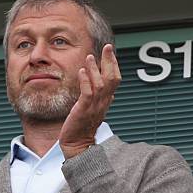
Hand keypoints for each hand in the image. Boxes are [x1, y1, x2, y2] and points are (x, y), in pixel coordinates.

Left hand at [59, 44, 120, 158]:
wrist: (77, 145)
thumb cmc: (83, 127)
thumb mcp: (95, 111)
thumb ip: (101, 100)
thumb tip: (109, 93)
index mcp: (106, 101)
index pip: (115, 80)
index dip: (114, 65)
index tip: (110, 52)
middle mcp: (103, 102)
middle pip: (112, 79)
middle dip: (110, 62)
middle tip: (108, 48)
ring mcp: (94, 107)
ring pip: (100, 84)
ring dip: (95, 69)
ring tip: (90, 57)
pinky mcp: (83, 110)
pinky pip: (87, 94)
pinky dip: (86, 81)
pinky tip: (82, 72)